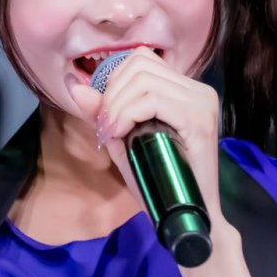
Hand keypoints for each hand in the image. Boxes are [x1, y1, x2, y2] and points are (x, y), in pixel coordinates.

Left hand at [63, 48, 224, 227]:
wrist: (186, 216)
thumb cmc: (159, 182)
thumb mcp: (124, 142)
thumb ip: (103, 113)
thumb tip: (74, 85)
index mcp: (184, 90)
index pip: (141, 59)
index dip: (114, 83)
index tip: (106, 118)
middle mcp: (197, 90)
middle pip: (139, 65)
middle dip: (112, 95)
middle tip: (106, 129)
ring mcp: (201, 102)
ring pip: (144, 80)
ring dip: (117, 107)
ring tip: (112, 134)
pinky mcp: (199, 119)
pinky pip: (153, 100)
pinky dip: (128, 114)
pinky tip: (121, 134)